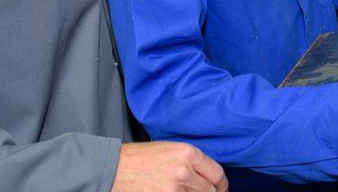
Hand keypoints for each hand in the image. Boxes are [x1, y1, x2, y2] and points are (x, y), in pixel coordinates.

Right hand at [113, 141, 227, 191]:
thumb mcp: (171, 149)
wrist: (116, 168)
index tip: (220, 189)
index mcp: (189, 154)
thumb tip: (209, 177)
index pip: (218, 174)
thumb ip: (192, 162)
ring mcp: (175, 190)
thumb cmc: (142, 157)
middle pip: (211, 191)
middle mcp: (185, 171)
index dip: (221, 185)